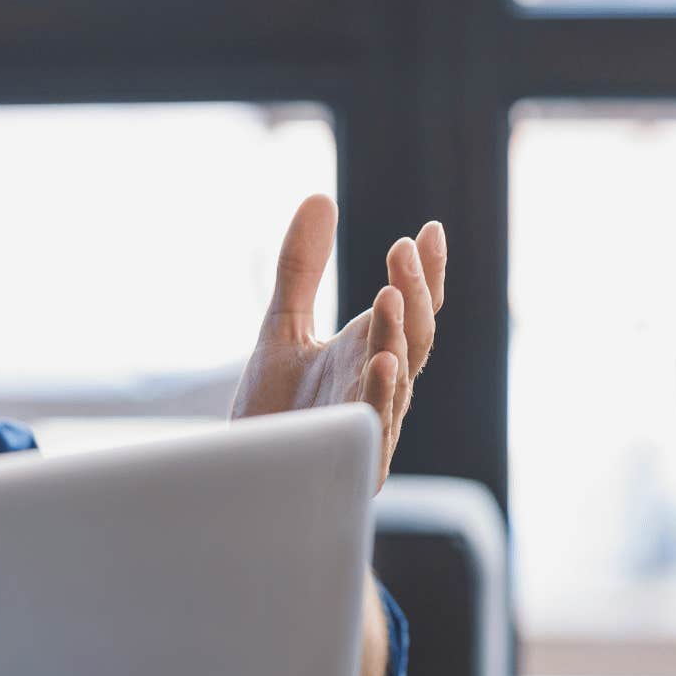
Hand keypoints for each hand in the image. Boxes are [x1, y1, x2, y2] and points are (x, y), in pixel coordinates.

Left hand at [229, 194, 446, 487]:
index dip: (427, 272)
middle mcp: (379, 383)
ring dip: (399, 334)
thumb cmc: (275, 409)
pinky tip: (382, 362)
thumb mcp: (282, 326)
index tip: (430, 230)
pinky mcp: (351, 455)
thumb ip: (302, 268)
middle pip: (416, 333)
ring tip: (392, 293)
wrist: (245, 478)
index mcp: (370, 351)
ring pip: (399, 375)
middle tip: (404, 248)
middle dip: (416, 291)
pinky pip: (374, 423)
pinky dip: (381, 393)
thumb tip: (320, 197)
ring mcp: (369, 420)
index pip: (413, 306)